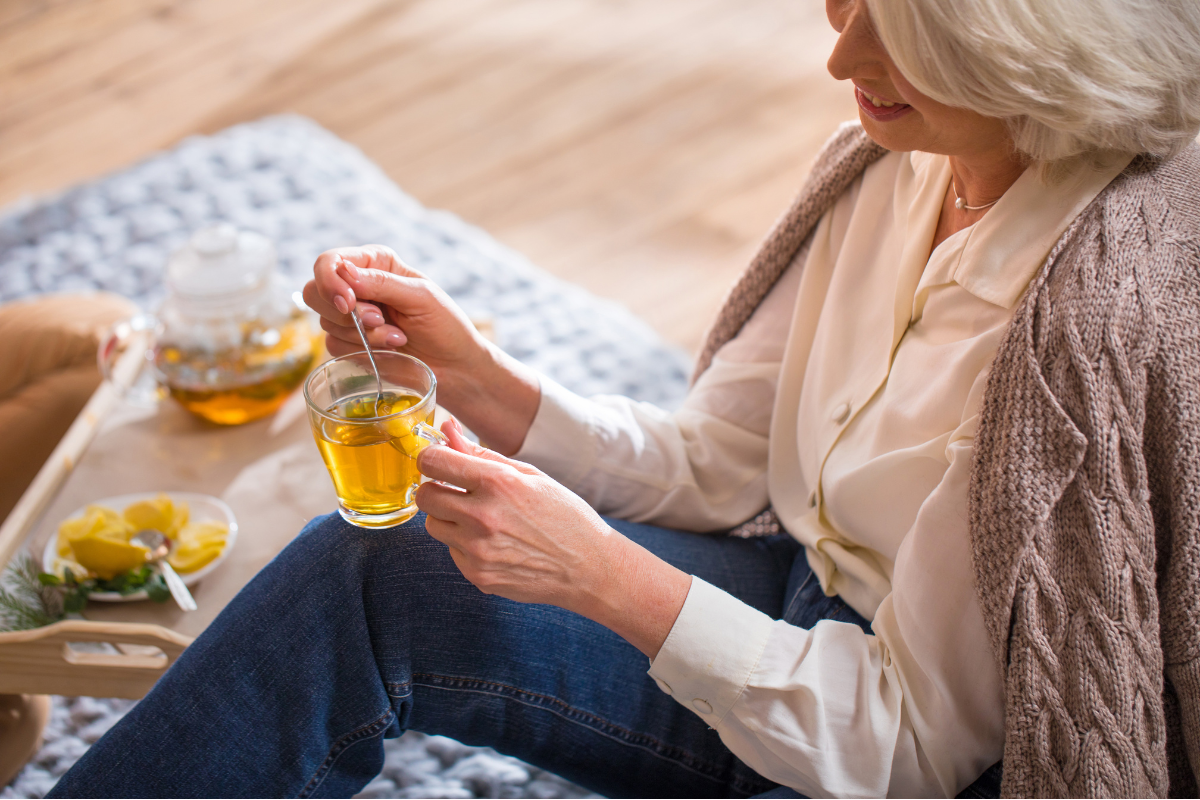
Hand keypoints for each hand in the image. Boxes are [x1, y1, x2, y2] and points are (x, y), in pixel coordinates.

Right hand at [303, 244, 482, 374]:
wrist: (455, 367)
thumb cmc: (445, 325)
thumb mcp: (421, 297)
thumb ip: (382, 283)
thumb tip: (344, 272)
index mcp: (375, 263)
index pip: (330, 261)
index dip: (330, 281)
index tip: (348, 303)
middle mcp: (357, 286)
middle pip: (315, 291)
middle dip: (344, 312)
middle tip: (379, 321)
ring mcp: (350, 316)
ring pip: (325, 322)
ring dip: (362, 334)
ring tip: (399, 338)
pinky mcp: (349, 343)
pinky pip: (334, 345)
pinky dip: (361, 350)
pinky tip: (392, 350)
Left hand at [416, 421, 691, 657]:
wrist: (590, 568)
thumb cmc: (565, 516)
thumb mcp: (530, 476)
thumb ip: (483, 455)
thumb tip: (448, 430)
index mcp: (498, 483)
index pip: (433, 462)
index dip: (432, 459)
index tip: (439, 463)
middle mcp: (482, 517)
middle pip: (425, 497)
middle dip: (436, 490)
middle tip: (458, 492)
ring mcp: (478, 550)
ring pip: (434, 526)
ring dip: (449, 519)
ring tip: (483, 520)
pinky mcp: (478, 575)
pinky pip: (453, 552)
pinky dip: (466, 546)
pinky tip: (497, 544)